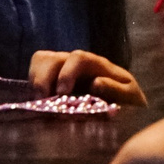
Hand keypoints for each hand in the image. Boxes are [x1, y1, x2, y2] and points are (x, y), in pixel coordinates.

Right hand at [27, 49, 146, 105]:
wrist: (127, 106)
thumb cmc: (129, 101)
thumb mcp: (130, 96)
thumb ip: (117, 90)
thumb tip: (95, 83)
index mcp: (97, 64)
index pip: (78, 58)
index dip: (66, 73)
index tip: (62, 93)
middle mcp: (77, 63)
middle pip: (52, 57)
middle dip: (44, 77)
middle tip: (44, 100)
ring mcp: (63, 68)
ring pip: (41, 60)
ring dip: (36, 79)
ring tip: (39, 101)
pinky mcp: (54, 78)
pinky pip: (36, 71)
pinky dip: (33, 84)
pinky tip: (40, 102)